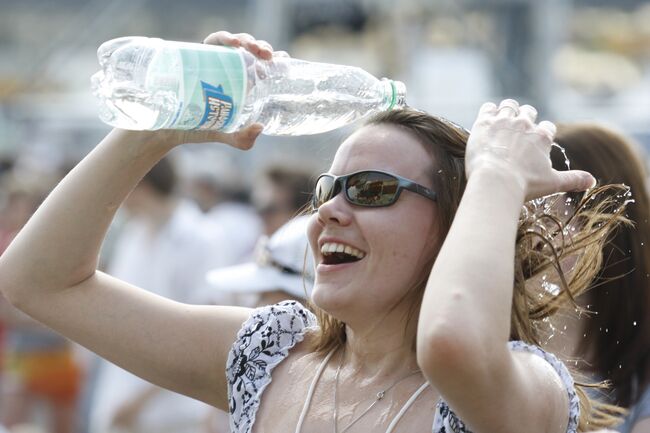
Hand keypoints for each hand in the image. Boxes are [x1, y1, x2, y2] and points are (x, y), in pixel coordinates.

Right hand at [151, 31, 281, 149]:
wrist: (165, 127)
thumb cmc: (197, 128)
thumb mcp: (225, 135)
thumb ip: (242, 139)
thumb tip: (260, 127)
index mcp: (241, 83)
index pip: (261, 65)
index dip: (275, 59)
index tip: (283, 61)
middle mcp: (229, 69)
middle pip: (251, 51)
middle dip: (262, 47)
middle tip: (269, 56)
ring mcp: (213, 60)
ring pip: (235, 42)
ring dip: (247, 40)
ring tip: (253, 48)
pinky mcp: (197, 56)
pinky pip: (213, 40)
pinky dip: (224, 37)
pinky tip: (233, 44)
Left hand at [465, 99, 594, 200]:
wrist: (495, 181)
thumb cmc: (524, 184)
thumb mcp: (552, 183)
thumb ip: (572, 179)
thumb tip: (592, 181)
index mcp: (542, 136)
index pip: (547, 128)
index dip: (542, 134)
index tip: (536, 142)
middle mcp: (524, 123)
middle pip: (528, 112)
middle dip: (525, 118)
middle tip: (518, 130)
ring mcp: (503, 121)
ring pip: (509, 106)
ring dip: (508, 111)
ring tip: (503, 120)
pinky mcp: (484, 122)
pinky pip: (488, 108)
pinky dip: (489, 111)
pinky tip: (488, 119)